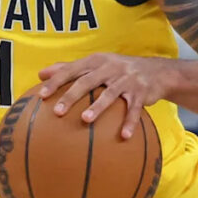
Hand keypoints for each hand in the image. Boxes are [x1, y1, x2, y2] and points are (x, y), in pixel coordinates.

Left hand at [37, 53, 174, 138]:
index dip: (56, 81)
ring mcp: (126, 80)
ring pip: (110, 93)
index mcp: (95, 61)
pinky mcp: (141, 93)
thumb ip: (69, 68)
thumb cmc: (117, 70)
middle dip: (71, 96)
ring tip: (85, 119)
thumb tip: (41, 74)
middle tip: (57, 112)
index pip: (71, 69)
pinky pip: (134, 109)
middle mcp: (110, 67)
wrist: (156, 71)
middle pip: (87, 81)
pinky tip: (124, 136)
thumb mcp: (95, 64)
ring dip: (97, 107)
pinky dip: (130, 122)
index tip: (41, 95)